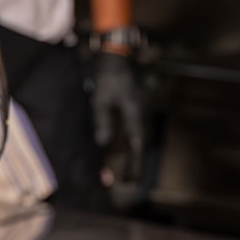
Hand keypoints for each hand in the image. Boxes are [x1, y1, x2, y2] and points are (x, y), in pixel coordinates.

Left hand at [87, 49, 146, 182]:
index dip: (134, 165)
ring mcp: (137, 113)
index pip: (137, 145)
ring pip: (135, 140)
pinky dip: (126, 145)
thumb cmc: (108, 76)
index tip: (130, 180)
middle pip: (138, 146)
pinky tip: (118, 153)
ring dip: (129, 157)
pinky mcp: (133, 110)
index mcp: (135, 114)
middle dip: (133, 165)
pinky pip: (131, 132)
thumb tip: (103, 142)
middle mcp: (139, 116)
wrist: (116, 56)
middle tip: (126, 183)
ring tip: (119, 174)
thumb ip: (103, 121)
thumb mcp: (100, 98)